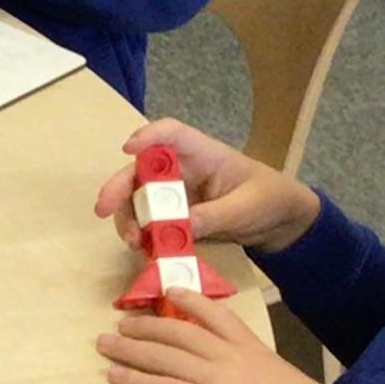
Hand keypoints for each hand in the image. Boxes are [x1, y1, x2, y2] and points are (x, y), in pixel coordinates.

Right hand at [90, 117, 319, 255]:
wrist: (282, 224)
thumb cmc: (270, 201)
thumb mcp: (246, 208)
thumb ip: (214, 216)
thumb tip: (178, 227)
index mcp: (204, 154)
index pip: (172, 133)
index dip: (148, 136)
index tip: (128, 149)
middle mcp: (182, 170)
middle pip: (141, 169)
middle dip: (119, 187)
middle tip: (102, 209)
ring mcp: (176, 194)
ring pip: (139, 199)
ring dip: (128, 218)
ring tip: (131, 241)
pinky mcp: (175, 218)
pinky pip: (150, 223)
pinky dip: (141, 235)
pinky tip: (142, 249)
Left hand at [99, 292, 384, 383]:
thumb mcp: (281, 379)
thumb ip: (258, 372)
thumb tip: (242, 379)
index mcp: (250, 346)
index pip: (214, 313)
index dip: (188, 300)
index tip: (169, 292)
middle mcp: (229, 356)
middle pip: (178, 331)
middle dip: (145, 325)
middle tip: (121, 322)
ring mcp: (216, 379)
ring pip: (163, 355)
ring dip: (129, 348)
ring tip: (105, 343)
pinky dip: (135, 380)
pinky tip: (115, 376)